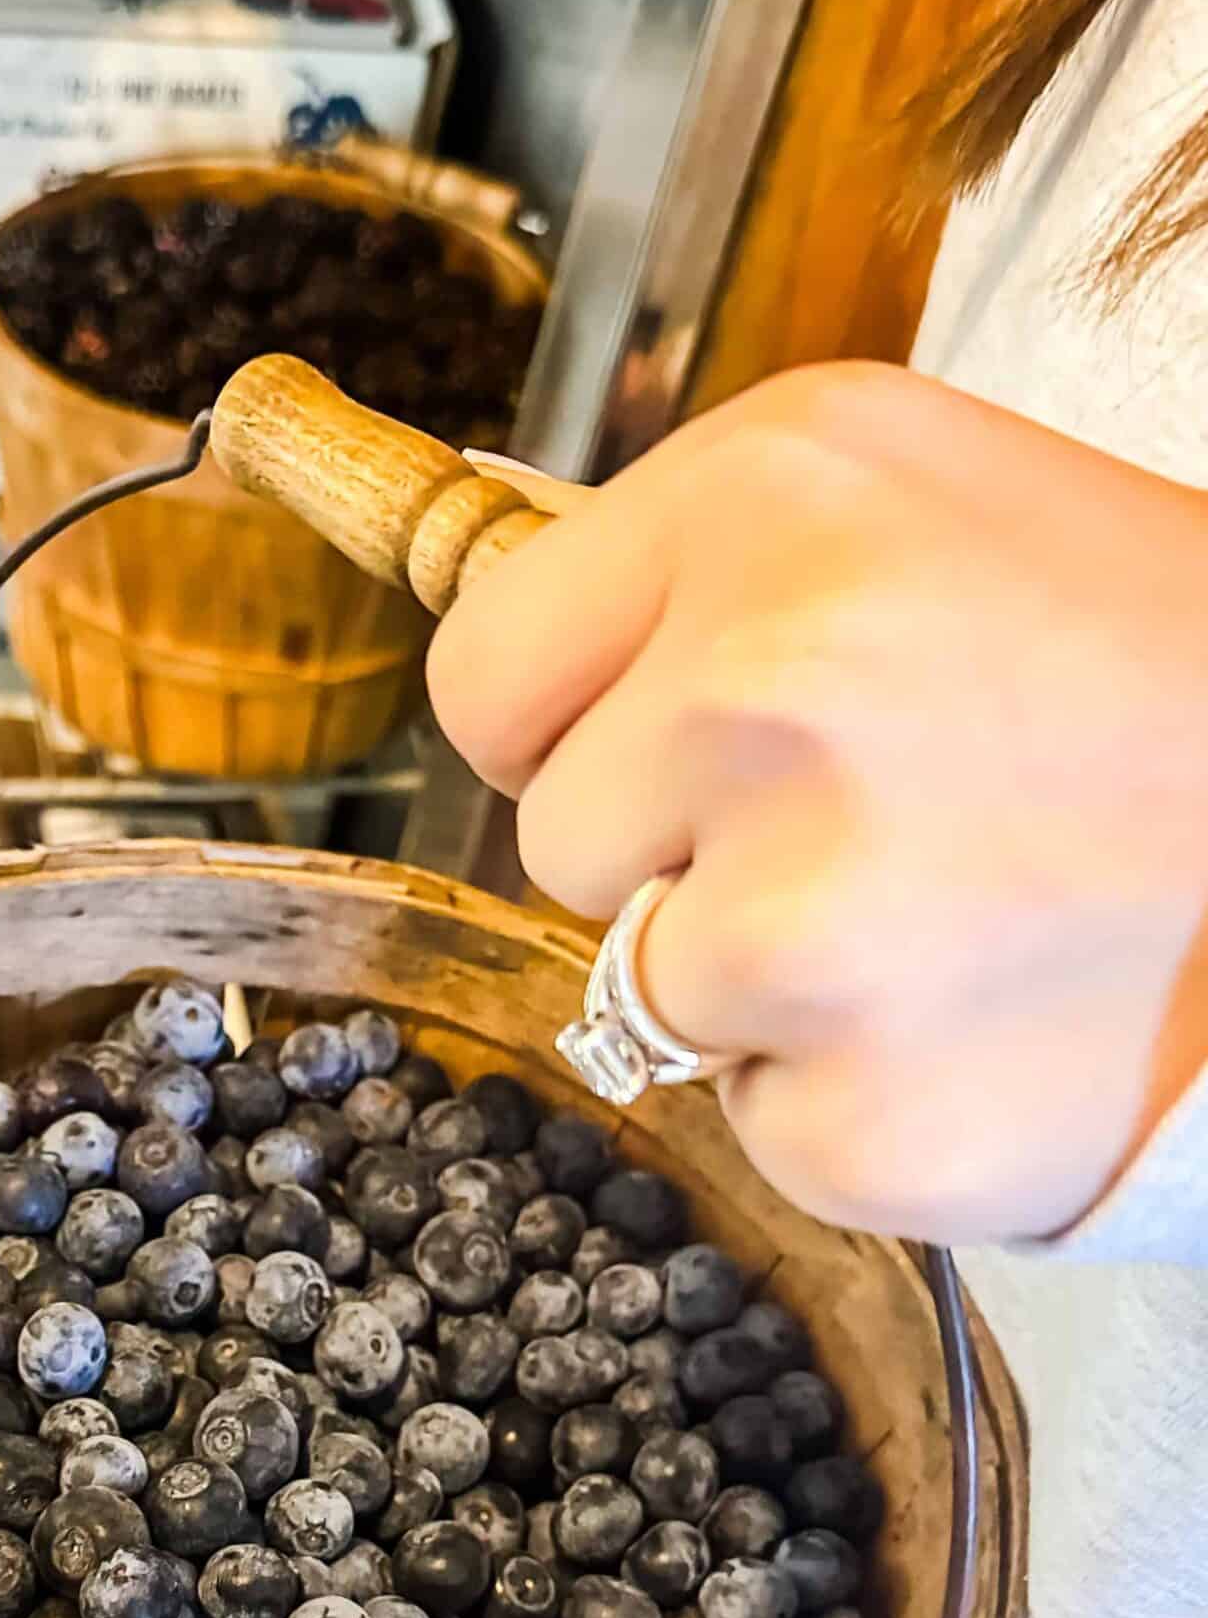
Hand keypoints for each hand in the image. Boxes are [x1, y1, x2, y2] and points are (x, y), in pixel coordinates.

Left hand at [428, 364, 1207, 1241]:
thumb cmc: (1133, 658)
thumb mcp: (910, 496)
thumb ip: (685, 569)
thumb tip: (500, 664)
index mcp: (767, 499)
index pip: (485, 678)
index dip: (574, 727)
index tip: (679, 736)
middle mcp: (770, 692)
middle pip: (557, 845)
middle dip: (680, 848)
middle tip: (882, 813)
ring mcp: (814, 923)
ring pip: (646, 993)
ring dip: (768, 980)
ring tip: (952, 911)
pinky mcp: (869, 1114)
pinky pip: (756, 1121)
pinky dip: (851, 1099)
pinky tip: (988, 1016)